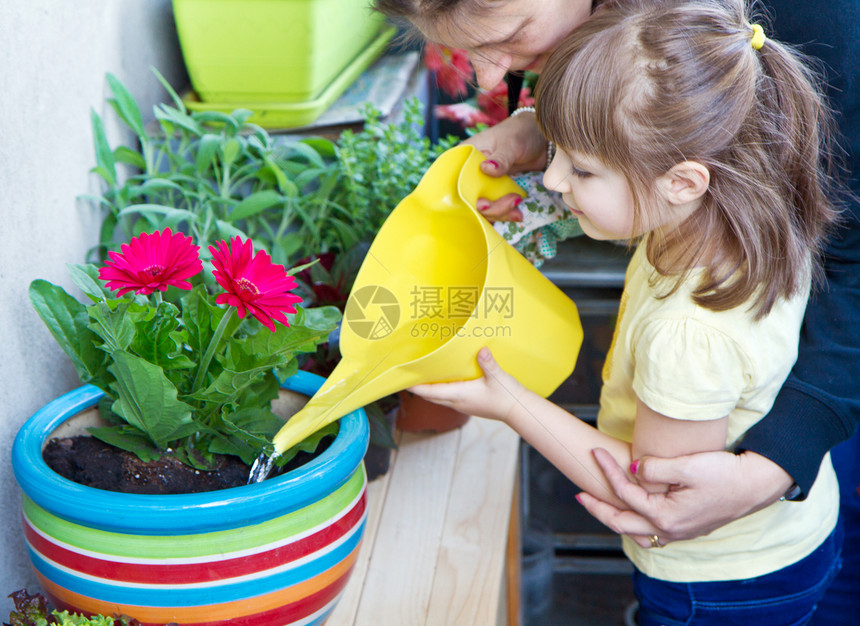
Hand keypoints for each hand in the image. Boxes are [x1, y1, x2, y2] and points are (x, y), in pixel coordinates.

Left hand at [408, 347, 527, 422]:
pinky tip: (442, 381)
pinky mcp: (467, 405)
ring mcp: (462, 406)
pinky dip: (439, 390)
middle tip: (407, 376)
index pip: (431, 391)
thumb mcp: (498, 377)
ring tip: (420, 376)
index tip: (403, 381)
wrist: (518, 410)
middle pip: (430, 396)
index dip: (416, 386)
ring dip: (428, 389)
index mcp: (460, 395)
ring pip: (438, 398)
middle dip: (418, 387)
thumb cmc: (508, 395)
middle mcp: (457, 402)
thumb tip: (481, 350)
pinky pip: (447, 398)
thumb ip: (489, 363)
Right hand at [463, 113, 548, 221]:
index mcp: (465, 158)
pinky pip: (496, 210)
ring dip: (500, 213)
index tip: (484, 204)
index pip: (455, 182)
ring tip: (518, 207)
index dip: (464, 197)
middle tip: (513, 202)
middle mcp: (470, 175)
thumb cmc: (521, 132)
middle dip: (490, 209)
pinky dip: (506, 214)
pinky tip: (518, 214)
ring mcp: (483, 186)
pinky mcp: (496, 194)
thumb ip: (501, 158)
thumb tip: (487, 168)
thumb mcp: (511, 143)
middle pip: (469, 201)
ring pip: (483, 209)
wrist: (540, 139)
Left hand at [577, 447, 792, 547]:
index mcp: (666, 516)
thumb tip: (631, 470)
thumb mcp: (687, 466)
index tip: (594, 453)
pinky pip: (652, 533)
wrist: (757, 485)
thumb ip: (654, 468)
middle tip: (579, 494)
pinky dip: (635, 525)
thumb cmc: (725, 474)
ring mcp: (679, 532)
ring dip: (615, 520)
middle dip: (597, 508)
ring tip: (598, 505)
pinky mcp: (687, 527)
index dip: (606, 472)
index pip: (625, 493)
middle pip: (621, 523)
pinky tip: (631, 514)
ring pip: (636, 533)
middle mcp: (670, 530)